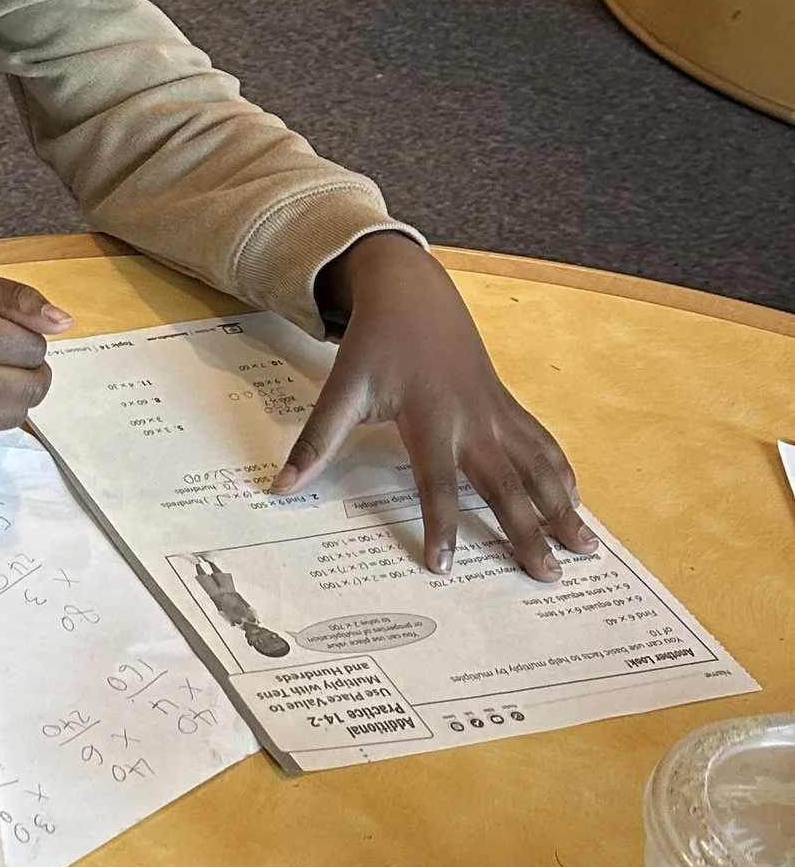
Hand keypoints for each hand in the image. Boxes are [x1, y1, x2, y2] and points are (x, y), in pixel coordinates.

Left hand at [277, 233, 596, 578]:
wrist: (412, 292)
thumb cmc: (375, 344)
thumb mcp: (341, 391)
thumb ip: (316, 443)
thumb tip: (280, 488)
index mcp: (430, 418)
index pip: (437, 484)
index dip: (440, 525)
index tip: (443, 566)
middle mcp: (472, 419)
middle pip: (505, 484)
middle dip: (528, 530)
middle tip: (547, 574)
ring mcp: (496, 412)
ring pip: (537, 466)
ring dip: (563, 507)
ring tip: (586, 547)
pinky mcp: (507, 404)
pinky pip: (541, 443)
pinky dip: (561, 472)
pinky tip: (577, 501)